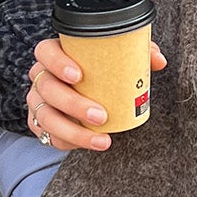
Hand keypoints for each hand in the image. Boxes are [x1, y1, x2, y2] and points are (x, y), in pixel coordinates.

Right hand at [27, 36, 167, 150]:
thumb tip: (159, 61)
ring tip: (101, 140)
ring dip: (73, 131)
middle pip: (47, 89)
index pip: (45, 52)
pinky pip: (46, 136)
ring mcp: (38, 101)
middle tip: (101, 116)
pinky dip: (67, 142)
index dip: (57, 63)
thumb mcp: (117, 59)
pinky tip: (88, 144)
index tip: (78, 75)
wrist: (85, 91)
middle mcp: (42, 77)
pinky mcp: (39, 123)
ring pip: (45, 117)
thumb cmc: (99, 71)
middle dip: (73, 104)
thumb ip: (138, 54)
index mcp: (55, 55)